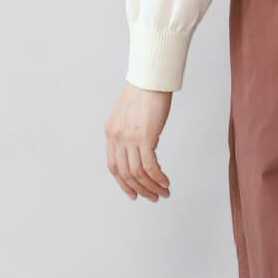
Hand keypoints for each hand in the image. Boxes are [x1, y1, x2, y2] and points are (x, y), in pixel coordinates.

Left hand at [104, 82, 172, 201]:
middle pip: (126, 174)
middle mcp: (117, 138)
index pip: (114, 167)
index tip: (135, 194)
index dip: (124, 184)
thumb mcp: (131, 117)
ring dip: (152, 187)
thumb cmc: (145, 94)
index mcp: (111, 134)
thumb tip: (143, 149)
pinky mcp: (144, 137)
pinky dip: (158, 177)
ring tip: (164, 193)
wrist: (150, 79)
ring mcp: (129, 138)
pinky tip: (166, 182)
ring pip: (138, 173)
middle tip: (154, 198)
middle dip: (141, 190)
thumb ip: (131, 133)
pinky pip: (150, 166)